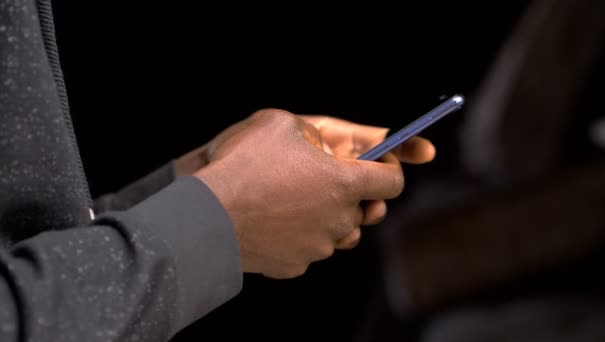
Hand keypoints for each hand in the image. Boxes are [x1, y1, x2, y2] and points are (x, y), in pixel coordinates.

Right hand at [192, 109, 408, 278]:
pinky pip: (307, 249)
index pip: (393, 182)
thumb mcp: (280, 123)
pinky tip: (273, 222)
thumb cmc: (244, 163)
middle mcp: (339, 220)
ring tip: (294, 200)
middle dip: (349, 194)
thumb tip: (317, 146)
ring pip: (336, 232)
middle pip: (363, 210)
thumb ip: (312, 132)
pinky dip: (298, 236)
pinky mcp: (295, 266)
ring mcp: (317, 247)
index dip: (390, 169)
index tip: (379, 164)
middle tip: (319, 179)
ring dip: (326, 217)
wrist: (207, 215)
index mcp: (344, 184)